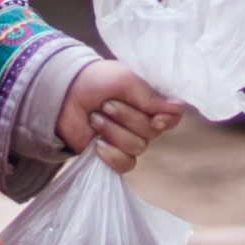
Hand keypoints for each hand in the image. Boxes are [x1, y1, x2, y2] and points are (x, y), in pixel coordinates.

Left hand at [55, 61, 188, 173]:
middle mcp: (143, 124)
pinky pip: (125, 164)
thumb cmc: (96, 80)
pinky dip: (111, 154)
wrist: (63, 94)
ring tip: (95, 118)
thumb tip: (180, 107)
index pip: (172, 118)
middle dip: (126, 118)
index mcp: (149, 103)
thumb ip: (150, 96)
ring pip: (137, 148)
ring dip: (113, 132)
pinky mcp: (112, 156)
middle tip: (105, 105)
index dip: (166, 120)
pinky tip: (97, 143)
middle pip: (151, 133)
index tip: (155, 118)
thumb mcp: (125, 80)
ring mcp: (127, 141)